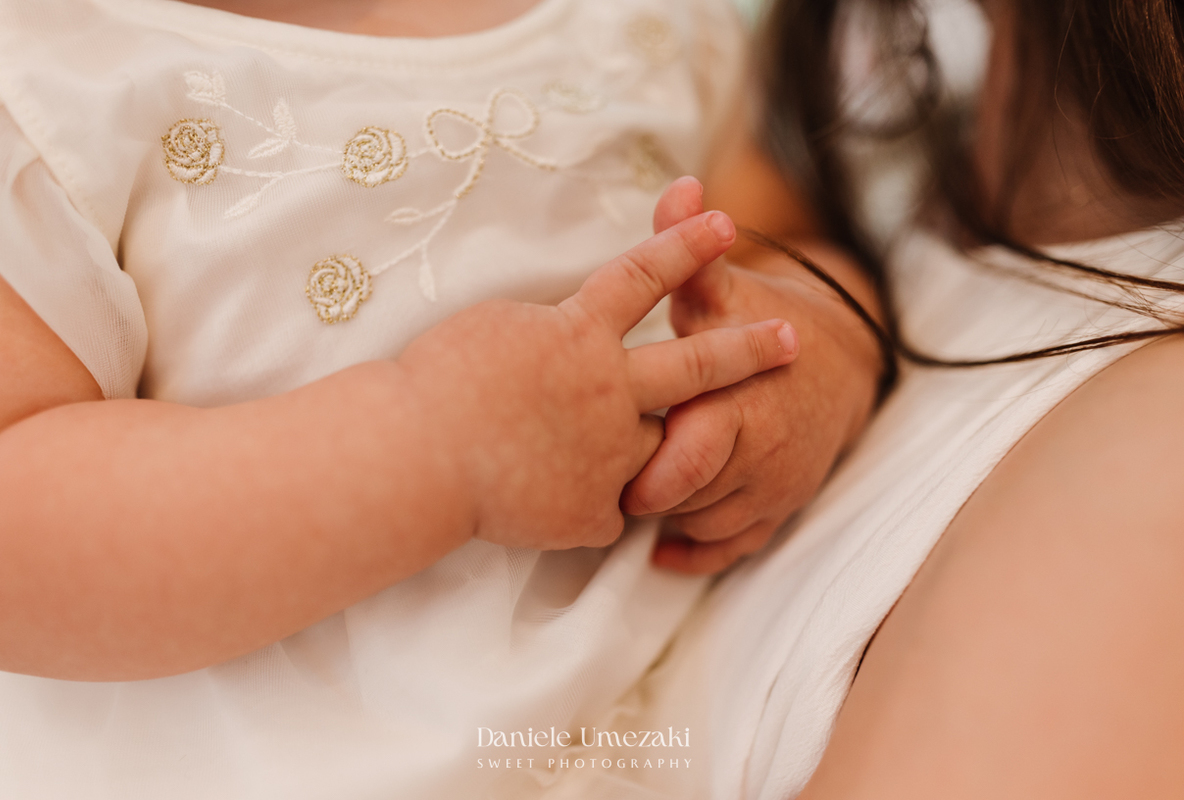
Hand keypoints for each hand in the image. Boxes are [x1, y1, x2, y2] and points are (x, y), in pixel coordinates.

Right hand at [398, 191, 797, 551]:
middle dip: (750, 350)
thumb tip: (576, 333)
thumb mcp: (499, 328)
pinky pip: (606, 512)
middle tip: (792, 339)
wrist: (417, 456)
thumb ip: (554, 330)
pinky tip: (547, 505)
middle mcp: (611, 391)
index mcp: (580, 335)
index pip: (645, 277)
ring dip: (658, 450)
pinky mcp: (594, 513)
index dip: (687, 246)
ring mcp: (609, 455)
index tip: (726, 222)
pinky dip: (583, 507)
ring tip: (677, 453)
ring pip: (662, 452)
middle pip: (697, 366)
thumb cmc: (436, 382)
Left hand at [622, 177, 883, 573]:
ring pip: (705, 526)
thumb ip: (691, 256)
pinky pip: (733, 551)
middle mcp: (764, 455)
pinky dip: (694, 555)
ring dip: (664, 519)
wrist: (843, 359)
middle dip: (644, 492)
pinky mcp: (779, 512)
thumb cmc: (768, 319)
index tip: (600, 460)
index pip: (689, 454)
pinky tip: (659, 551)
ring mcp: (774, 490)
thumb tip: (679, 186)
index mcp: (745, 401)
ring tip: (620, 502)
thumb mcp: (727, 289)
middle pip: (688, 498)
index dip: (644, 469)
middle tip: (596, 480)